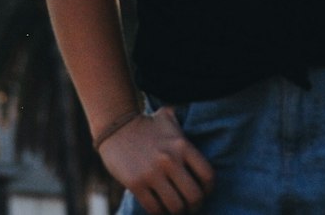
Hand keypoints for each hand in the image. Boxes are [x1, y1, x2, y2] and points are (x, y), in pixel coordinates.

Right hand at [99, 106, 214, 214]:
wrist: (116, 126)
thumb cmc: (147, 124)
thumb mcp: (169, 119)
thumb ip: (184, 128)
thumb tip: (201, 127)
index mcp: (182, 145)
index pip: (208, 175)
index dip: (208, 189)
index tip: (203, 192)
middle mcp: (170, 160)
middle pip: (194, 196)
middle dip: (194, 205)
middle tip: (190, 206)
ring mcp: (152, 173)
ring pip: (176, 207)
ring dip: (178, 211)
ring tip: (175, 209)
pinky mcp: (136, 184)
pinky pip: (154, 209)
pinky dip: (160, 213)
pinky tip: (160, 208)